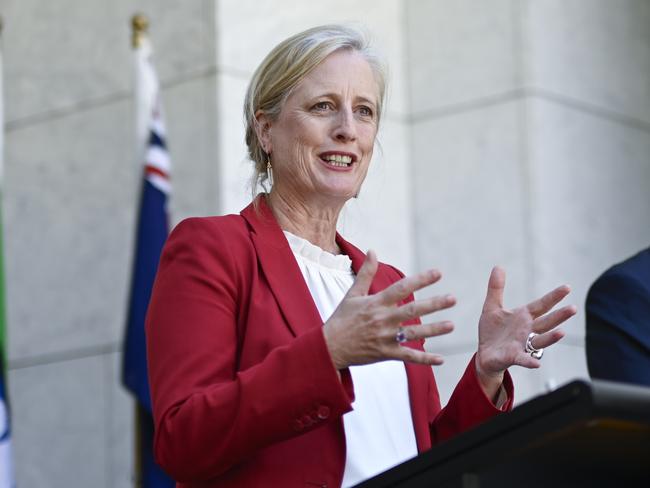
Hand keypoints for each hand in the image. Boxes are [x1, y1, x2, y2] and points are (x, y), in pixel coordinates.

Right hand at [322, 251, 455, 369]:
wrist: (329, 347)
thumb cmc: (341, 318)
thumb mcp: (352, 294)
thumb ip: (366, 273)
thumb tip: (373, 251)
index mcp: (376, 303)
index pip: (401, 288)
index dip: (420, 280)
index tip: (438, 273)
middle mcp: (383, 319)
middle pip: (412, 311)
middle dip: (434, 304)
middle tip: (453, 298)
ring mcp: (385, 338)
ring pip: (414, 334)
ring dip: (434, 330)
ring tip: (451, 325)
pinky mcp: (386, 354)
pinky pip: (408, 357)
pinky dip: (425, 359)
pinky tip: (441, 359)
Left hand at [475, 266, 576, 388]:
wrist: (484, 354)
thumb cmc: (492, 331)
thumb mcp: (492, 307)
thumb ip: (496, 288)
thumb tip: (498, 266)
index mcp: (523, 316)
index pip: (542, 305)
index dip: (554, 297)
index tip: (567, 287)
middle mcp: (527, 330)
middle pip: (547, 322)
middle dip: (559, 316)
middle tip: (574, 308)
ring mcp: (523, 344)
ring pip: (540, 340)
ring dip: (551, 337)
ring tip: (562, 332)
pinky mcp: (514, 357)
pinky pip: (524, 359)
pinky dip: (530, 361)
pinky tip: (537, 364)